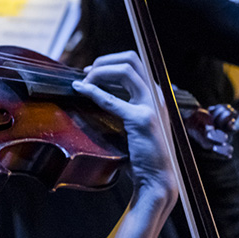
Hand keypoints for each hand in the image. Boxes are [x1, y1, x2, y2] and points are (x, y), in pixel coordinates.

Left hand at [73, 51, 177, 201]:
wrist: (157, 178)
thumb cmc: (143, 155)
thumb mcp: (135, 124)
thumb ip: (124, 108)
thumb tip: (99, 93)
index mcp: (155, 94)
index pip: (133, 63)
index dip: (109, 62)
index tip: (90, 73)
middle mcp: (156, 94)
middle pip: (130, 59)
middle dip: (103, 61)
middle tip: (85, 74)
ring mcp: (151, 105)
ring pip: (125, 70)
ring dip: (99, 71)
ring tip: (83, 81)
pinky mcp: (142, 119)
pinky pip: (112, 99)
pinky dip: (93, 92)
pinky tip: (81, 90)